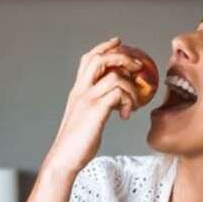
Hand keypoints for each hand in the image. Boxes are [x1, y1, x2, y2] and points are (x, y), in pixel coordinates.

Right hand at [42, 37, 142, 176]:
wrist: (64, 159)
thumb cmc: (77, 144)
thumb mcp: (87, 119)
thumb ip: (100, 105)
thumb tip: (117, 102)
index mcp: (77, 91)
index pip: (89, 59)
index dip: (104, 47)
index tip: (119, 42)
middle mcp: (81, 91)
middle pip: (101, 59)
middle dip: (123, 57)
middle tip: (138, 67)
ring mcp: (87, 100)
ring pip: (115, 76)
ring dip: (131, 88)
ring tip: (133, 105)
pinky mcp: (95, 111)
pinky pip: (118, 93)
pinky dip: (128, 101)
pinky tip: (126, 114)